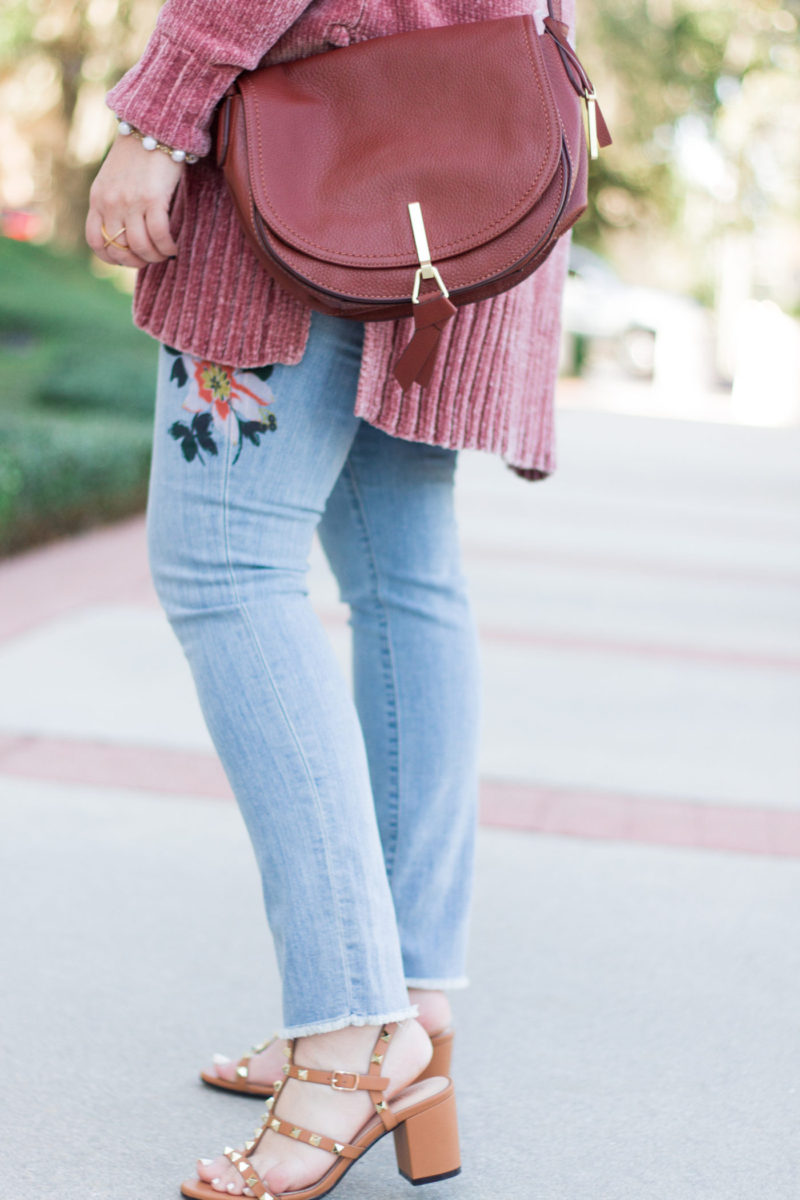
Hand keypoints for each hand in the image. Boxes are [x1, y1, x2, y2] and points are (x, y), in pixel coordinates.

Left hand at [85, 134, 183, 268]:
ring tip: (165, 253)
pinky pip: (159, 236)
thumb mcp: (114, 179)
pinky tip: (174, 247)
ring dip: (155, 256)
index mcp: (98, 199)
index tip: (128, 259)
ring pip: (141, 246)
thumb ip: (114, 203)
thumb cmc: (138, 155)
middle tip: (151, 258)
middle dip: (137, 261)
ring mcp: (130, 202)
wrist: (152, 127)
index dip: (112, 258)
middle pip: (120, 249)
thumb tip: (127, 235)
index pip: (96, 241)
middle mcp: (111, 203)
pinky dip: (168, 247)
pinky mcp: (152, 199)